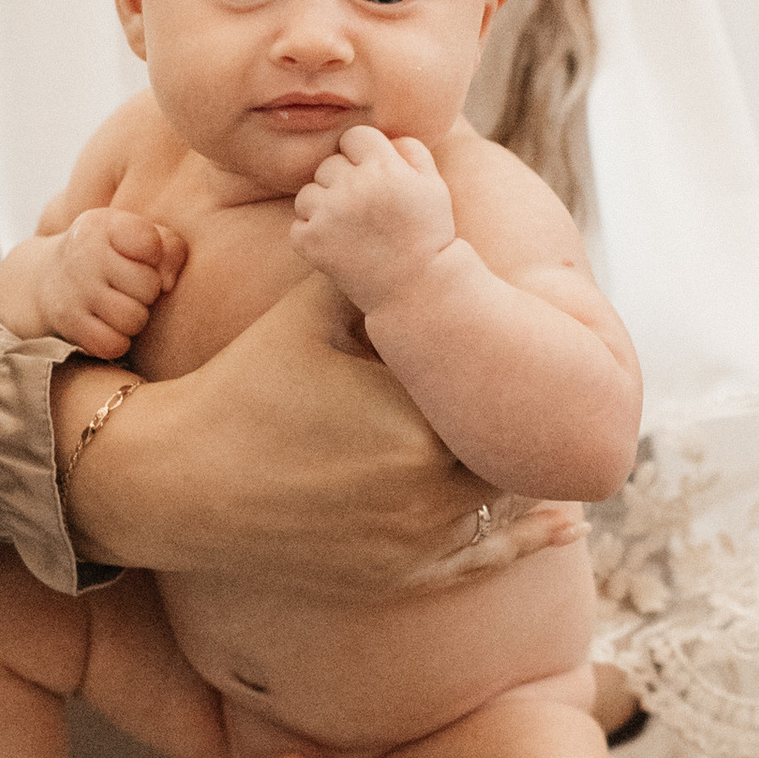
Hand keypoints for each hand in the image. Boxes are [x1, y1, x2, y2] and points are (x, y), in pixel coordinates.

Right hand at [44, 206, 185, 356]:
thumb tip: (168, 284)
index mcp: (104, 225)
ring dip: (134, 319)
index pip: (149, 242)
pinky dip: (116, 342)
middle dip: (147, 292)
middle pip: (149, 287)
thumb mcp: (136, 237)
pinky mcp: (69, 324)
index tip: (141, 256)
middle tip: (129, 287)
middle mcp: (85, 254)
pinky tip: (107, 327)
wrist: (47, 279)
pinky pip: (113, 344)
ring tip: (120, 306)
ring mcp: (74, 290)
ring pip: (133, 319)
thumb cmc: (109, 257)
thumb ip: (170, 248)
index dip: (155, 256)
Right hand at [55, 274, 578, 593]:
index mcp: (418, 420)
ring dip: (538, 479)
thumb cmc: (244, 381)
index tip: (563, 343)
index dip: (530, 367)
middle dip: (533, 423)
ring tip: (577, 449)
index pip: (499, 389)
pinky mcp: (393, 576)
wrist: (174, 479)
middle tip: (584, 396)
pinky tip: (560, 525)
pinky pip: (477, 562)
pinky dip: (521, 541)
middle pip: (508, 450)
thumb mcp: (316, 310)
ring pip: (503, 508)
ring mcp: (411, 542)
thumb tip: (417, 181)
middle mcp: (425, 490)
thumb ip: (378, 260)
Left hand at [290, 126, 458, 316]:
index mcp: (385, 168)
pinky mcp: (311, 241)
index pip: (354, 137)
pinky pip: (298, 224)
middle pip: (329, 164)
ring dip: (323, 207)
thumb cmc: (428, 235)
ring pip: (307, 193)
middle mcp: (354, 187)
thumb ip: (412, 150)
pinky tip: (338, 246)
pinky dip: (312, 235)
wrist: (417, 290)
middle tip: (364, 210)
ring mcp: (329, 215)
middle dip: (343, 182)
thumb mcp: (434, 187)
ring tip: (349, 229)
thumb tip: (385, 137)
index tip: (373, 177)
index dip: (363, 155)